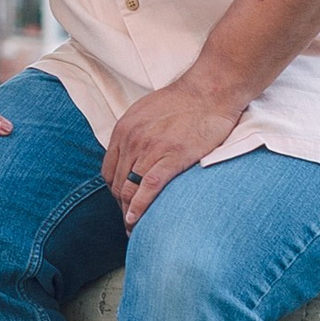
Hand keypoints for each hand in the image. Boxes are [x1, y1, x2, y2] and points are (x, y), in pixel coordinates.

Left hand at [100, 62, 248, 227]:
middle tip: (130, 221)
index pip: (109, 170)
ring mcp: (150, 149)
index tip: (124, 203)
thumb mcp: (147, 112)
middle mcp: (131, 140)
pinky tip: (136, 221)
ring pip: (129, 189)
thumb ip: (135, 134)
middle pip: (116, 183)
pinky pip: (148, 189)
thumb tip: (133, 156)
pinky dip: (139, 208)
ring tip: (134, 229)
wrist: (210, 91)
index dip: (114, 191)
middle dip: (120, 205)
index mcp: (124, 129)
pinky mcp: (171, 157)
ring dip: (128, 213)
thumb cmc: (184, 102)